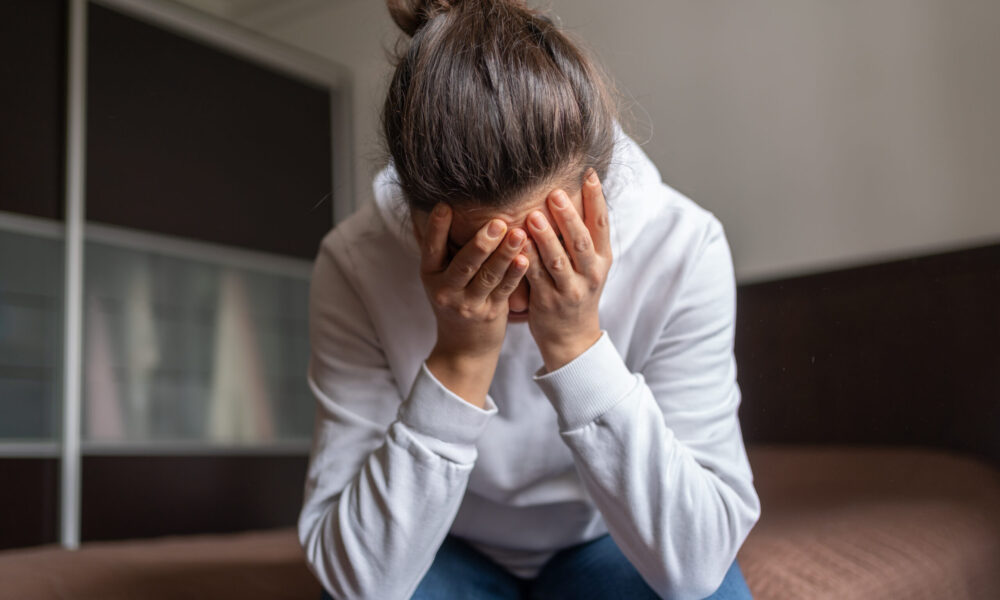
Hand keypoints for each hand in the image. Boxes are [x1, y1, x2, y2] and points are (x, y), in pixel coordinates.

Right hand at [414, 203, 528, 405]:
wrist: (462, 347)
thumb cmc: (453, 299)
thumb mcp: (440, 276)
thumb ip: (443, 247)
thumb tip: (440, 205)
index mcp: (430, 275)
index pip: (431, 248)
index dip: (437, 228)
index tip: (445, 205)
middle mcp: (445, 290)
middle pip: (465, 263)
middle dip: (482, 242)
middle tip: (498, 222)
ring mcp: (468, 304)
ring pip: (488, 276)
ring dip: (505, 254)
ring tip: (519, 234)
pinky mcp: (490, 314)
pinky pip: (504, 290)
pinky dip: (515, 274)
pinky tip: (526, 259)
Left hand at [524, 171, 611, 370]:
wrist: (573, 337)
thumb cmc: (578, 291)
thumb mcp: (590, 265)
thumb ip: (584, 235)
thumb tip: (578, 191)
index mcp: (602, 258)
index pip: (601, 223)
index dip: (596, 198)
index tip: (589, 174)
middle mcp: (590, 273)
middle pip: (580, 241)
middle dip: (568, 216)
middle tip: (555, 193)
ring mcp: (570, 289)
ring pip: (557, 260)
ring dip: (545, 237)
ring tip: (532, 216)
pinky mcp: (548, 302)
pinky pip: (535, 277)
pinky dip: (526, 260)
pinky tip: (516, 243)